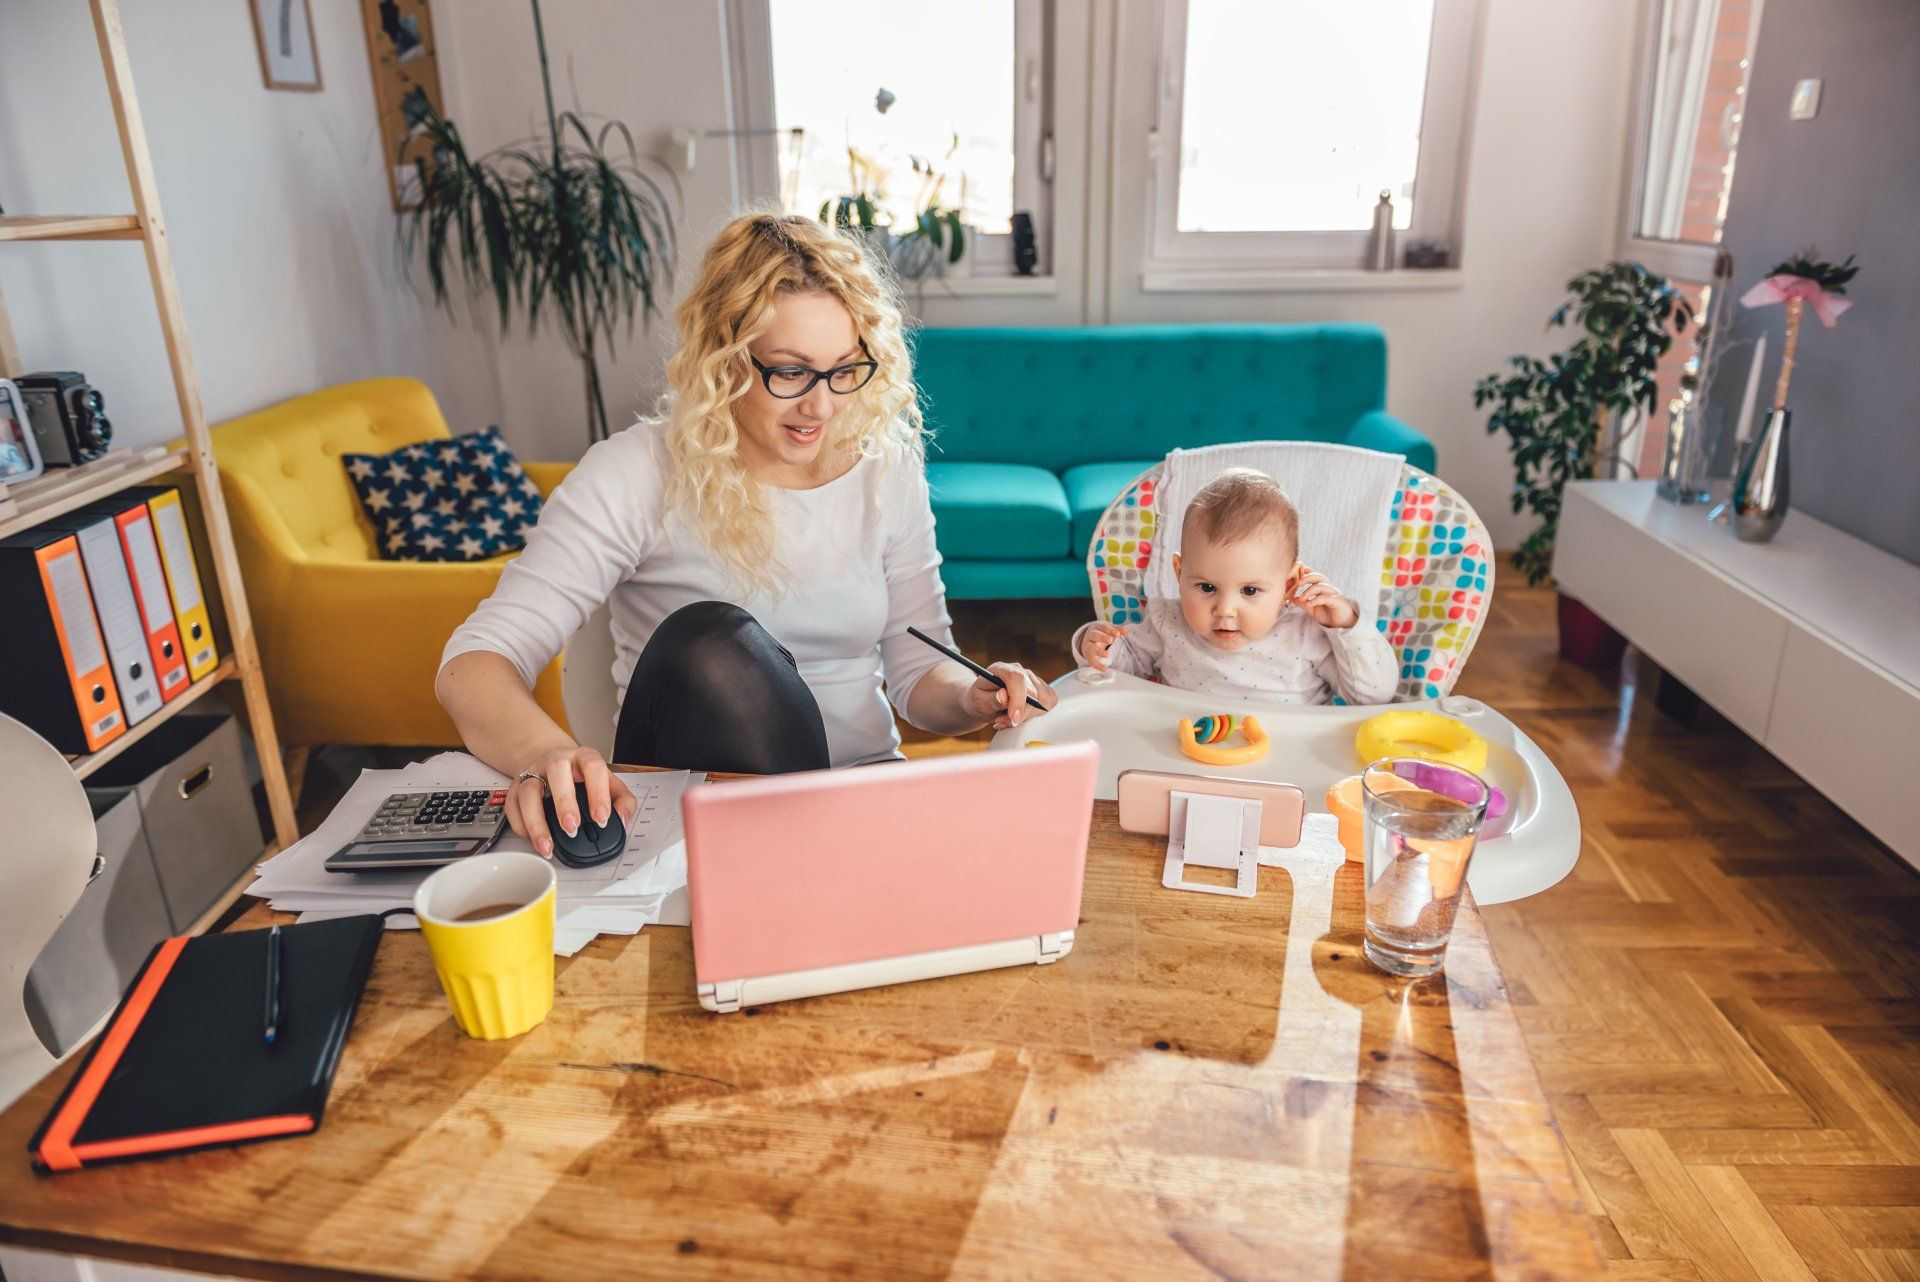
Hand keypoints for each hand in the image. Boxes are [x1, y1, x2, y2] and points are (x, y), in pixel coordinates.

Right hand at [505, 743, 637, 857]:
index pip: (593, 767)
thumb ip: (622, 800)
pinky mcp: (515, 786)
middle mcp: (557, 761)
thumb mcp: (609, 782)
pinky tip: (531, 838)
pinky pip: (512, 805)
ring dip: (536, 821)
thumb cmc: (583, 775)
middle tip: (572, 829)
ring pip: (528, 791)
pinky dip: (520, 825)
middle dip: (564, 803)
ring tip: (547, 845)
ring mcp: (533, 772)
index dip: (598, 793)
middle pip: (557, 772)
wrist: (552, 759)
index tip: (601, 818)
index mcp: (584, 758)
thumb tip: (623, 819)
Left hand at [961, 661, 1057, 730]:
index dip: (1018, 699)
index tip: (1013, 718)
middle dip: (1020, 714)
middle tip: (1002, 722)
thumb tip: (1004, 696)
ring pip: (1042, 700)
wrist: (983, 702)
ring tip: (1008, 718)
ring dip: (1026, 715)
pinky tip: (1020, 715)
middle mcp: (1019, 671)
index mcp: (1001, 669)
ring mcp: (1032, 679)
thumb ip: (990, 700)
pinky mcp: (1042, 689)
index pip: (1017, 678)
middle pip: (1032, 692)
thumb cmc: (979, 700)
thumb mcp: (978, 702)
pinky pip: (1049, 703)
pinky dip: (1035, 714)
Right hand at [1079, 621, 1128, 671]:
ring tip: (1107, 655)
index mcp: (1097, 628)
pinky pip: (1092, 661)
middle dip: (1102, 637)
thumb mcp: (1108, 631)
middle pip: (1095, 635)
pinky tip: (1105, 669)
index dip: (1110, 630)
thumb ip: (1117, 630)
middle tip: (1110, 640)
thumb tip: (1127, 630)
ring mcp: (1089, 646)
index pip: (1103, 627)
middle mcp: (1091, 636)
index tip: (1117, 634)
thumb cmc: (1101, 634)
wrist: (1088, 640)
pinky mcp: (1089, 656)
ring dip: (1098, 651)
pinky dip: (1098, 665)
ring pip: (1091, 648)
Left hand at [1290, 564, 1358, 629]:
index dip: (1306, 570)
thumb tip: (1288, 597)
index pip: (1314, 575)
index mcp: (1322, 587)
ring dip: (1309, 591)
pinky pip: (1326, 598)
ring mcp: (1334, 594)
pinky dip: (1316, 600)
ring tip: (1302, 598)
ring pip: (1322, 586)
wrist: (1342, 624)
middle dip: (1307, 577)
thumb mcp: (1311, 607)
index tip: (1296, 570)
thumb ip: (1302, 601)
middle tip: (1298, 583)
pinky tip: (1309, 604)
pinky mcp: (1337, 602)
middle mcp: (1329, 588)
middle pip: (1319, 576)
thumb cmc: (1327, 613)